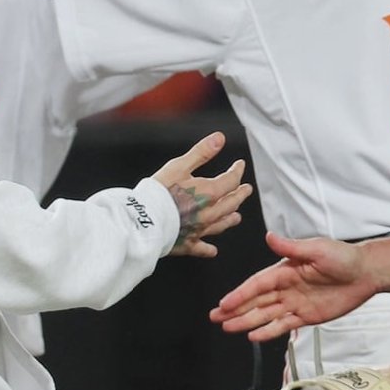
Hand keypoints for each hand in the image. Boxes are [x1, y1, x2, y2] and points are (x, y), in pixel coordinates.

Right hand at [153, 131, 251, 257]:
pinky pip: (201, 248)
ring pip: (221, 225)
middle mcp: (209, 213)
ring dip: (230, 219)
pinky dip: (208, 249)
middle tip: (246, 190)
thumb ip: (201, 152)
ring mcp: (199, 230)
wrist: (143, 220)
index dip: (237, 171)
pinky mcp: (187, 244)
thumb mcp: (179, 166)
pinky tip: (213, 250)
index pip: (231, 180)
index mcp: (209, 193)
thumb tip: (220, 138)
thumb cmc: (159, 191)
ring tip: (237, 217)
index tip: (240, 165)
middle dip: (240, 195)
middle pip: (231, 203)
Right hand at [209, 232, 376, 340]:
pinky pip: (284, 326)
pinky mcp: (307, 316)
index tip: (224, 304)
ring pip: (265, 315)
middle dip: (235, 309)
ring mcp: (295, 303)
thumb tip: (269, 237)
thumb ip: (291, 247)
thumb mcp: (317, 249)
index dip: (239, 295)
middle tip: (216, 318)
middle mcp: (286, 287)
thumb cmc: (343, 256)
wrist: (366, 273)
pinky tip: (254, 336)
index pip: (257, 284)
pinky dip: (269, 331)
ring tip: (228, 328)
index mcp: (285, 270)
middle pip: (256, 301)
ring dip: (246, 321)